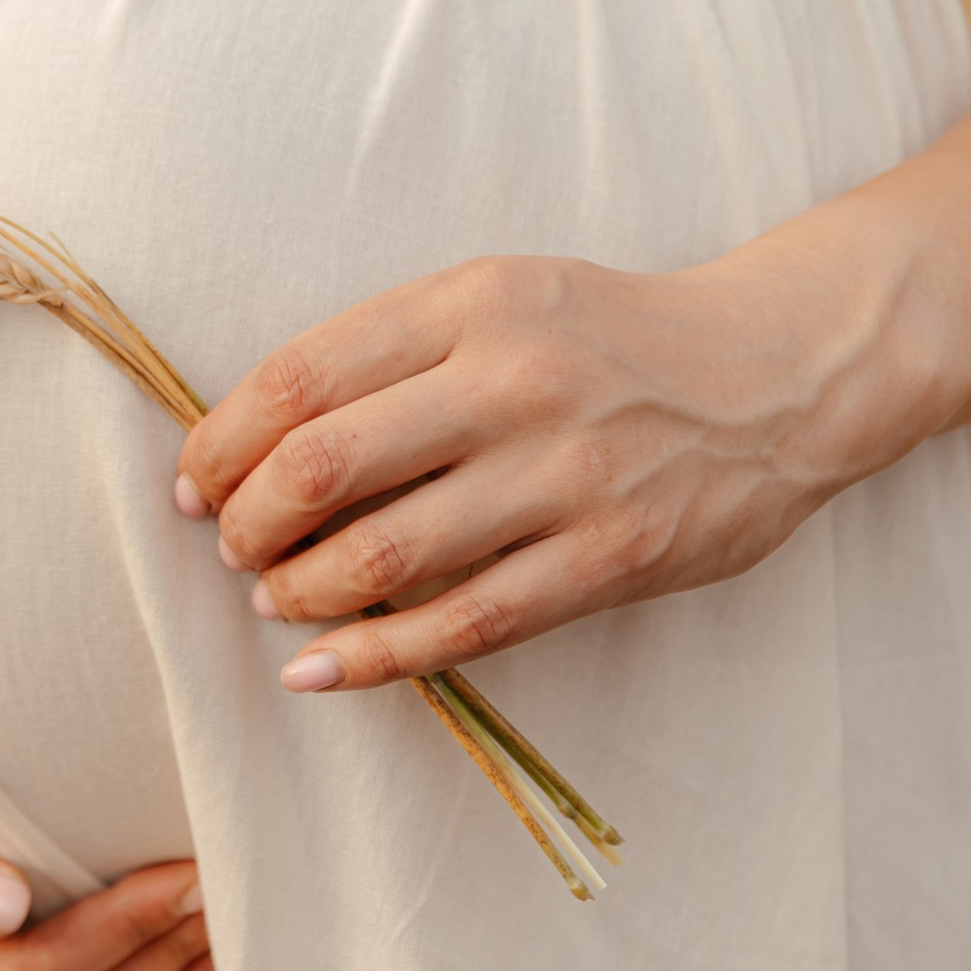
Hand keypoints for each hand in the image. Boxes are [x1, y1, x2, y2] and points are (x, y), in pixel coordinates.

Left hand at [174, 249, 926, 690]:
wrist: (778, 374)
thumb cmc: (607, 340)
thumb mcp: (498, 299)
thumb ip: (389, 355)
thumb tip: (253, 442)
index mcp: (472, 303)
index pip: (299, 377)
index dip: (220, 442)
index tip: (192, 483)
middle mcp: (515, 382)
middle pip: (324, 465)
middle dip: (247, 522)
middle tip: (231, 546)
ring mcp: (567, 474)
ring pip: (385, 555)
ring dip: (300, 591)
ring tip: (275, 599)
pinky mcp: (611, 557)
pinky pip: (465, 626)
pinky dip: (373, 659)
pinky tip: (318, 672)